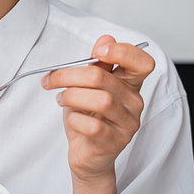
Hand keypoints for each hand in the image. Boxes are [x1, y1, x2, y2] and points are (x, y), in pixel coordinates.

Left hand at [42, 35, 154, 182]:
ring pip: (100, 100)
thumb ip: (97, 64)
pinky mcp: (116, 142)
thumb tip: (105, 38)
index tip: (98, 51)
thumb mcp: (88, 87)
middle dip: (69, 75)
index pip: (142, 63)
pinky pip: (93, 126)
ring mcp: (128, 123)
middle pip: (103, 78)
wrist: (86, 155)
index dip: (123, 52)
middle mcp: (134, 102)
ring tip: (61, 99)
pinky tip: (72, 119)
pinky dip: (75, 119)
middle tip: (51, 80)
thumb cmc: (88, 118)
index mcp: (130, 84)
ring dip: (71, 97)